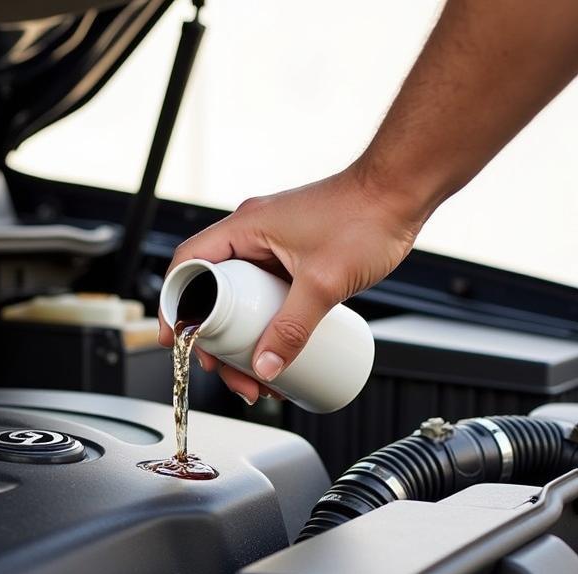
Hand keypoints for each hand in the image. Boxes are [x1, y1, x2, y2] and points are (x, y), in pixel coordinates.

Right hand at [158, 166, 423, 402]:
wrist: (403, 192)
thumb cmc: (367, 215)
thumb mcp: (325, 281)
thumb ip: (294, 328)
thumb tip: (266, 368)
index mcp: (245, 228)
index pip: (188, 266)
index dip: (173, 304)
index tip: (173, 338)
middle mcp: (252, 236)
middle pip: (212, 295)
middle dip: (216, 341)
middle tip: (228, 373)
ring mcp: (271, 248)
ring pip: (239, 302)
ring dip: (241, 341)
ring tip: (257, 376)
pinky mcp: (292, 260)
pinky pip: (264, 299)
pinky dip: (263, 328)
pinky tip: (276, 354)